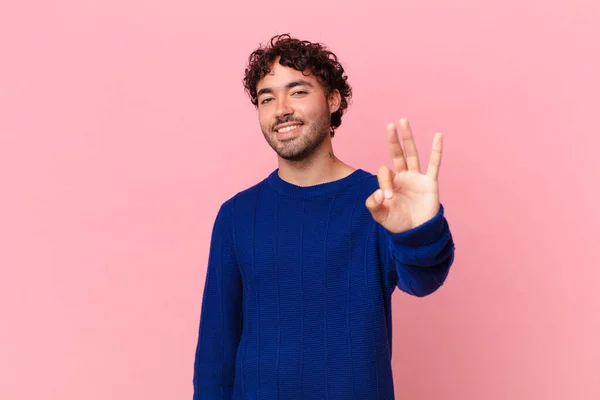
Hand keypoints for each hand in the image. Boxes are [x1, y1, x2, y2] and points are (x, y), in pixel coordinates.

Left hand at [365, 118, 442, 233]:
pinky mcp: (430, 183)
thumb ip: (374, 206)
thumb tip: (379, 193)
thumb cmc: (398, 223)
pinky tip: (438, 135)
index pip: (385, 172)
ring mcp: (417, 178)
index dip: (385, 182)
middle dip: (393, 140)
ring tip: (404, 121)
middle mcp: (403, 176)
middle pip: (397, 154)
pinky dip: (436, 150)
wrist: (417, 233)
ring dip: (408, 138)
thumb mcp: (381, 216)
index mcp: (391, 183)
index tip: (388, 197)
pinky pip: (434, 164)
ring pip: (412, 154)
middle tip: (390, 125)